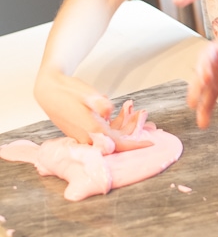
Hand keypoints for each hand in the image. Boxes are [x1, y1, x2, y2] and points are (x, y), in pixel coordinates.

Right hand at [34, 69, 150, 150]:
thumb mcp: (86, 93)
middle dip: (132, 130)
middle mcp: (88, 138)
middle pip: (117, 141)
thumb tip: (109, 110)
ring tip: (132, 108)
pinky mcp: (82, 132)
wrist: (48, 91)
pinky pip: (102, 133)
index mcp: (92, 130)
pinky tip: (121, 110)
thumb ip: (99, 103)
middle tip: (142, 114)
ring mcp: (84, 136)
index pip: (118, 144)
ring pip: (110, 136)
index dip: (135, 145)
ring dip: (124, 125)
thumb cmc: (68, 91)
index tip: (150, 143)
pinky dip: (114, 124)